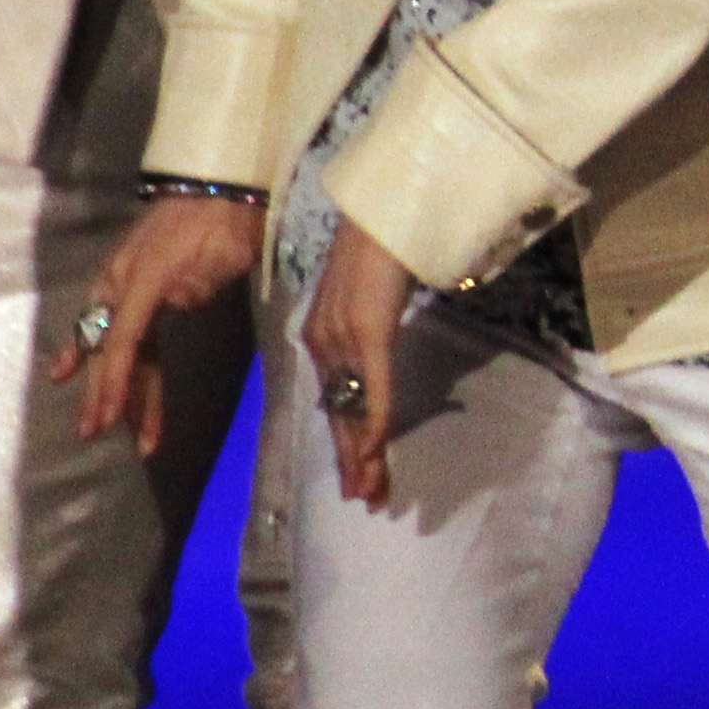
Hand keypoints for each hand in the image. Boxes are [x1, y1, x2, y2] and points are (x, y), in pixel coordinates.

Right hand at [60, 192, 261, 455]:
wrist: (220, 186)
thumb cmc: (226, 222)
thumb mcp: (219, 256)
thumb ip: (195, 288)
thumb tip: (174, 303)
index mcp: (144, 279)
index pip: (124, 342)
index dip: (115, 382)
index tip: (107, 417)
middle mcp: (123, 283)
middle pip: (111, 347)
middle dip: (104, 392)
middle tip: (94, 431)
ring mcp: (126, 284)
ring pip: (117, 342)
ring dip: (115, 382)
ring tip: (102, 423)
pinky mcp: (138, 287)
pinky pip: (121, 327)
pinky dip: (111, 353)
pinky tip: (69, 371)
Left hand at [303, 220, 416, 505]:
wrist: (383, 211)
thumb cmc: (385, 242)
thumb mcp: (373, 292)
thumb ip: (372, 321)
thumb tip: (384, 344)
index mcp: (324, 334)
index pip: (337, 398)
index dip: (348, 438)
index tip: (358, 469)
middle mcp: (325, 343)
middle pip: (341, 413)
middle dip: (353, 459)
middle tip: (363, 496)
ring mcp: (343, 339)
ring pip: (352, 410)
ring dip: (363, 454)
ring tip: (370, 490)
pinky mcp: (366, 332)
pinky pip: (370, 388)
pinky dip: (373, 421)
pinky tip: (376, 449)